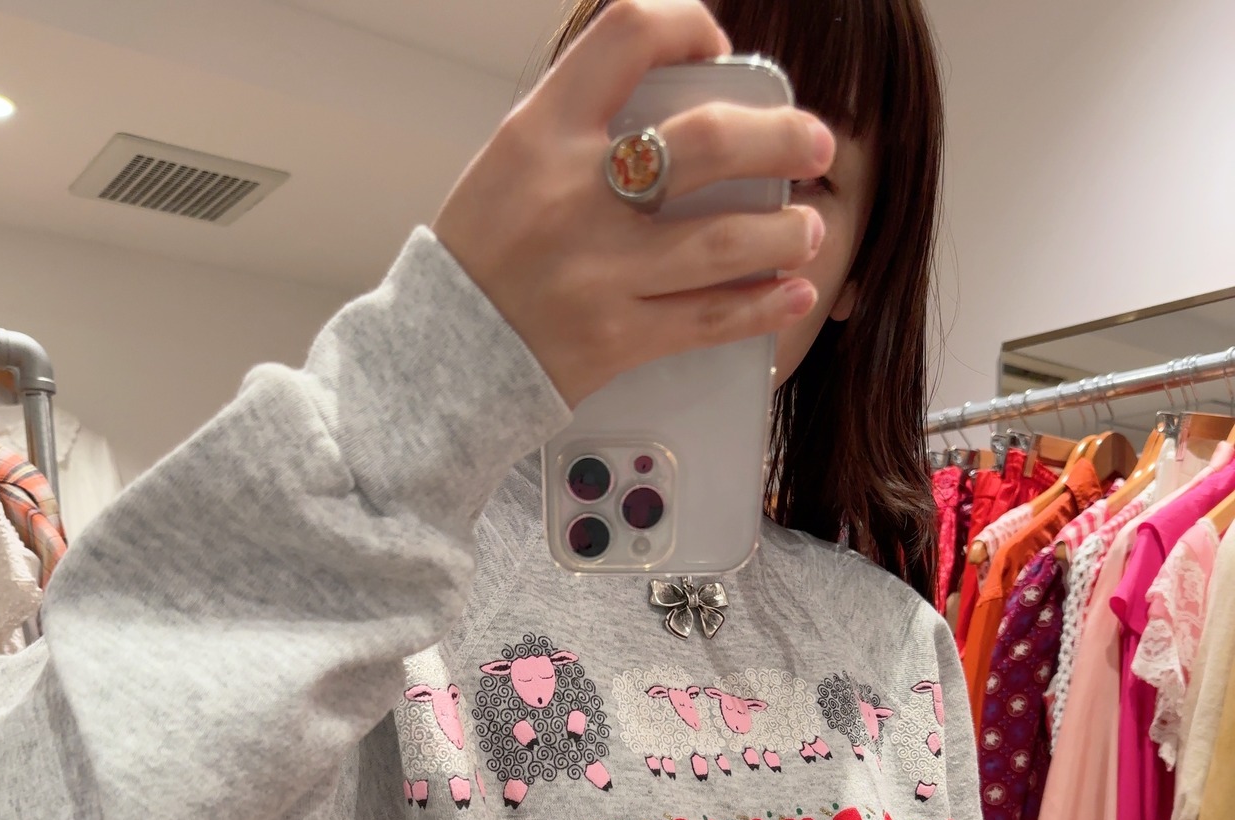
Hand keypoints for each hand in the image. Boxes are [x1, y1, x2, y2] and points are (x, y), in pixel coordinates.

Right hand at [432, 0, 833, 404]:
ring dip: (785, 232)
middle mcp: (573, 193)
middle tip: (813, 145)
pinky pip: (708, 318)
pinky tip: (793, 292)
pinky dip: (762, 305)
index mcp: (541, 131)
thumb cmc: (483, 257)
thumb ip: (582, 131)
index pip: (630, 36)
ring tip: (809, 229)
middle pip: (708, 140)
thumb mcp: (511, 164)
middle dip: (780, 138)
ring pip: (722, 241)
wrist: (438, 357)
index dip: (690, 26)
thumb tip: (677, 108)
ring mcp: (597, 271)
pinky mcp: (615, 339)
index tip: (720, 50)